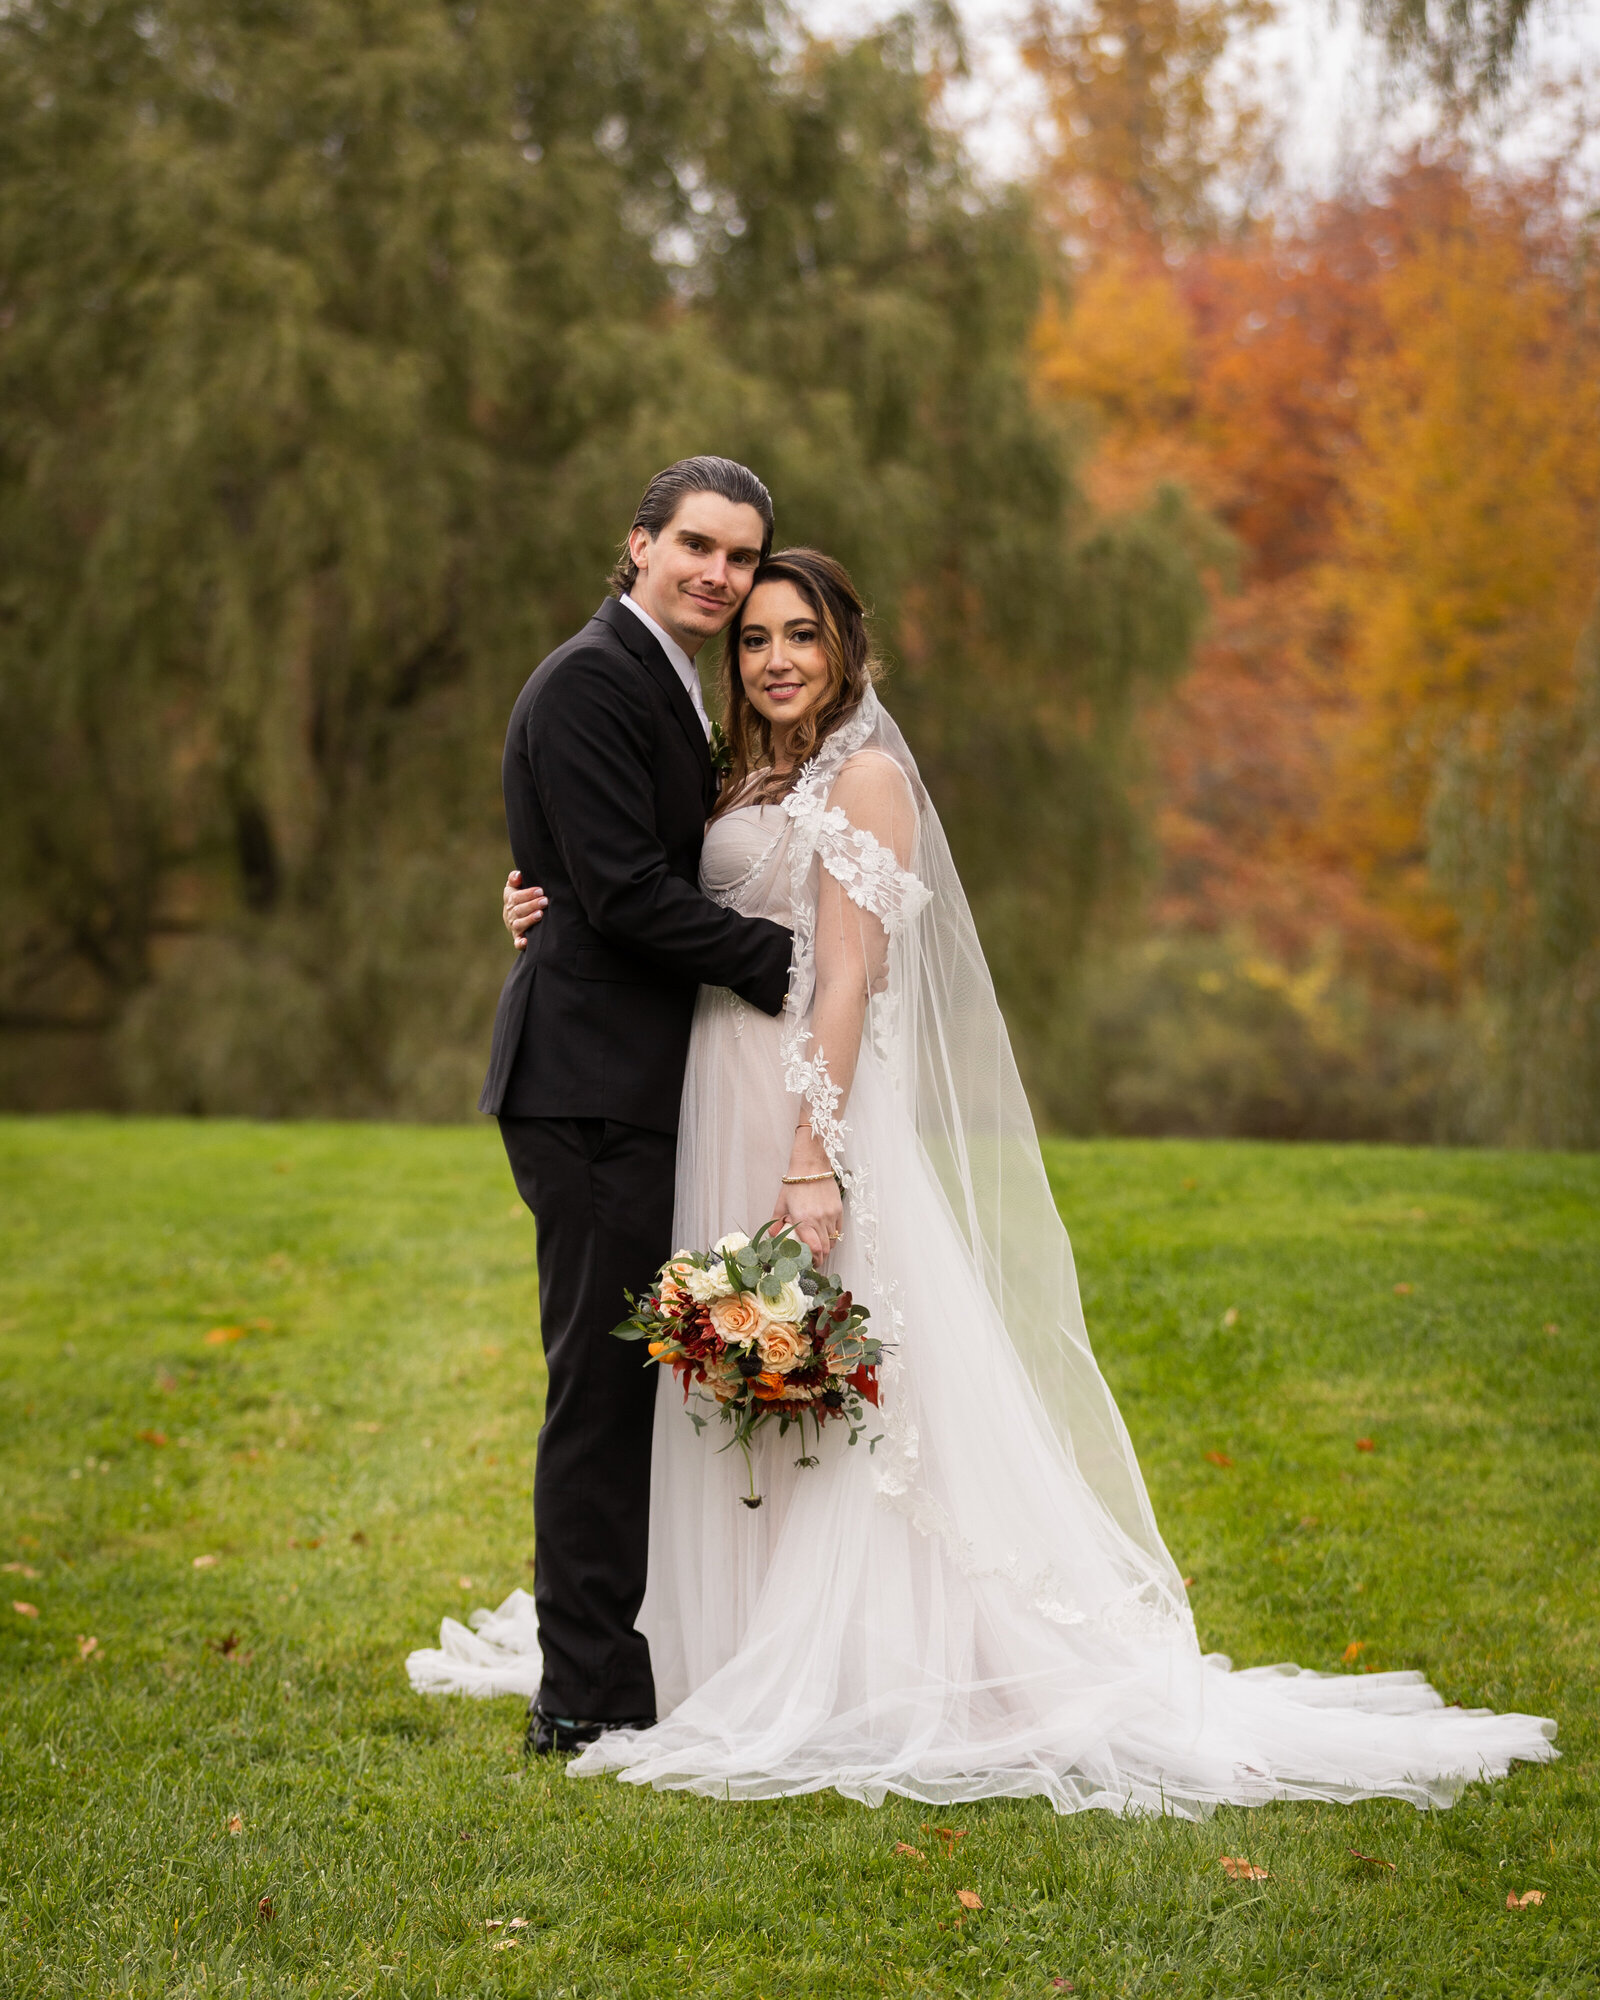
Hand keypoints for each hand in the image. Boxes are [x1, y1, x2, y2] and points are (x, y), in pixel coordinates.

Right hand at [503, 870, 546, 949]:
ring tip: (540, 915)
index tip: (540, 890)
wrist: (517, 916)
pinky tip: (526, 941)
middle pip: (518, 910)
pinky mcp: (517, 938)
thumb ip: (514, 879)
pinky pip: (517, 942)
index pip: (515, 897)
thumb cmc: (521, 897)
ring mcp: (513, 926)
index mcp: (509, 900)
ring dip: (529, 920)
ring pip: (518, 924)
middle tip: (545, 901)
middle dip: (532, 905)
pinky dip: (520, 942)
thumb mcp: (515, 887)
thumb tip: (518, 875)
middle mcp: (510, 914)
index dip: (527, 894)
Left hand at [772, 1127, 842, 1267]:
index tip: (809, 1264)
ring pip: (832, 1241)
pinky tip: (826, 1236)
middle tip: (814, 1261)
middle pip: (825, 1249)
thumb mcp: (781, 1203)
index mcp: (803, 1220)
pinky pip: (838, 1230)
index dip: (813, 1260)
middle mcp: (819, 1220)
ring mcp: (831, 1215)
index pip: (813, 1249)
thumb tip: (772, 1235)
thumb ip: (776, 1222)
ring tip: (818, 1249)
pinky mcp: (838, 1209)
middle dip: (820, 1258)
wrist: (811, 1165)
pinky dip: (833, 1237)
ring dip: (826, 1248)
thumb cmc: (795, 1183)